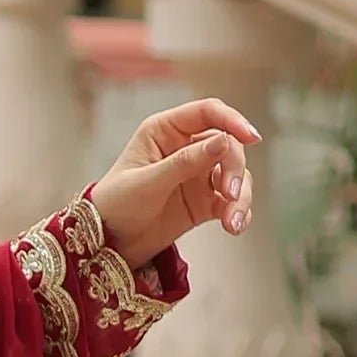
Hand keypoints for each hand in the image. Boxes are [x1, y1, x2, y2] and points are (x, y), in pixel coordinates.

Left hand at [90, 97, 261, 268]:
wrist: (105, 244)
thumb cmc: (115, 205)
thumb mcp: (147, 182)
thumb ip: (185, 162)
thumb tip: (223, 141)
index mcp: (165, 131)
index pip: (207, 112)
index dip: (232, 121)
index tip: (251, 137)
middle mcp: (185, 148)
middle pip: (227, 145)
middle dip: (234, 168)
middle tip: (230, 193)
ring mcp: (196, 175)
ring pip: (234, 174)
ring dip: (240, 195)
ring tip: (232, 221)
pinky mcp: (203, 201)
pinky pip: (230, 201)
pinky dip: (237, 212)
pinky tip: (233, 227)